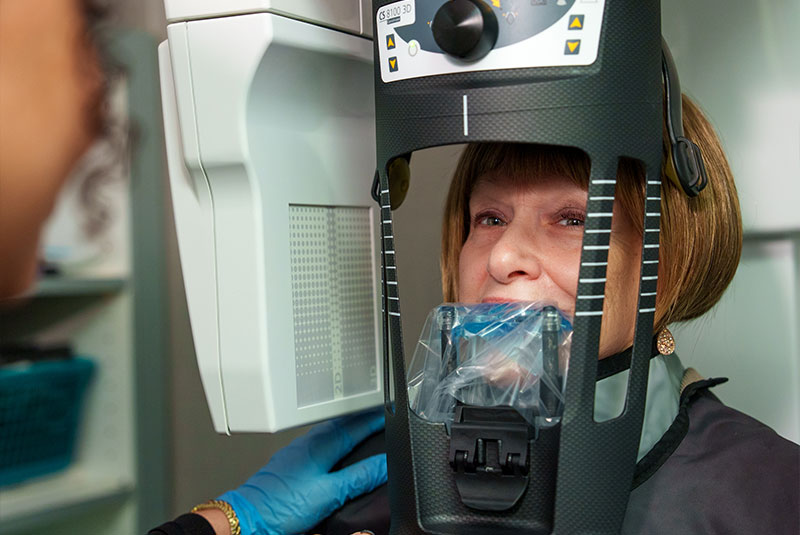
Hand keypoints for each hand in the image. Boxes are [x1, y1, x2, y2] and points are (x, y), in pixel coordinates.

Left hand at [219, 408, 386, 534]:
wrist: (248, 516)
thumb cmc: (281, 505)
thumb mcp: (330, 493)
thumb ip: (359, 477)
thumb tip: (384, 465)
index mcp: (322, 444)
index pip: (356, 425)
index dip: (376, 419)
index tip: (391, 414)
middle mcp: (309, 442)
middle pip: (342, 424)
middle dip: (363, 420)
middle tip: (380, 418)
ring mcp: (298, 451)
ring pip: (329, 433)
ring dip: (347, 429)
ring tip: (362, 431)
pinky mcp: (290, 462)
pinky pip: (318, 443)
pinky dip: (333, 442)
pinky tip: (333, 453)